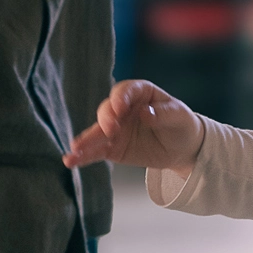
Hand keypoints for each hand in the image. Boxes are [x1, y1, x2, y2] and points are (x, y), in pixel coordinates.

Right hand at [64, 79, 203, 172]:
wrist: (182, 147)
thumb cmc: (181, 124)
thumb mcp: (179, 116)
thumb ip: (163, 113)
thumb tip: (146, 113)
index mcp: (140, 93)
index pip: (126, 91)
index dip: (121, 98)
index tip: (120, 108)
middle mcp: (123, 108)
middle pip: (108, 110)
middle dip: (106, 119)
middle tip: (110, 129)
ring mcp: (116, 128)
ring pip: (97, 132)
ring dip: (86, 140)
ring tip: (75, 149)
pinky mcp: (112, 147)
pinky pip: (96, 151)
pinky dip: (83, 156)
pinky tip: (71, 160)